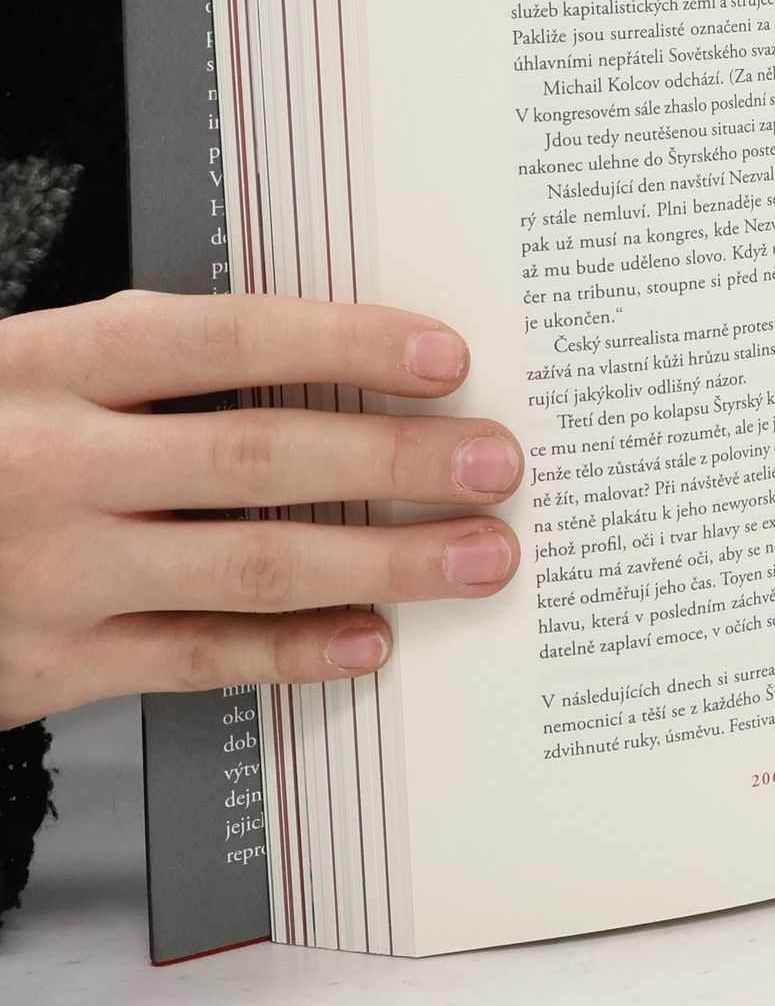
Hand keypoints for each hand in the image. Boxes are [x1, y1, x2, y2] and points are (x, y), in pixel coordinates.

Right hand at [0, 290, 522, 728]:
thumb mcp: (35, 370)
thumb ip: (159, 366)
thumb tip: (339, 360)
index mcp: (49, 365)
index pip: (226, 340)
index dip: (344, 345)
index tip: (444, 358)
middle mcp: (50, 463)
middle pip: (257, 458)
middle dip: (395, 463)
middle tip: (497, 464)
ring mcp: (48, 571)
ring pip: (247, 566)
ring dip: (381, 563)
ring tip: (477, 556)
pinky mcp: (44, 664)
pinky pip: (195, 660)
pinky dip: (295, 653)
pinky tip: (372, 641)